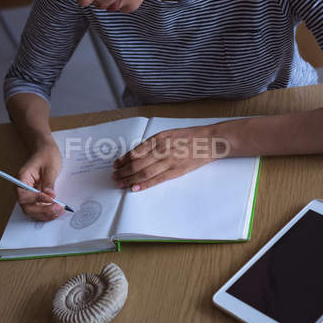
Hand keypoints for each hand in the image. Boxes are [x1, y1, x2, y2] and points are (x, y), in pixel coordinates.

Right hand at [17, 143, 62, 220]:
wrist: (47, 151)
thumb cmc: (46, 156)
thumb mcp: (50, 167)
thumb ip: (49, 182)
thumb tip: (50, 196)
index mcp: (21, 179)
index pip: (23, 195)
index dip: (36, 199)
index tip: (50, 199)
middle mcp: (22, 189)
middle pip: (27, 207)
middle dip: (42, 210)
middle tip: (58, 208)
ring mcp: (28, 195)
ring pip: (32, 211)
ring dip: (45, 214)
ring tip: (59, 211)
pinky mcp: (35, 198)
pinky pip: (38, 209)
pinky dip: (47, 213)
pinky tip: (57, 211)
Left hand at [112, 125, 227, 191]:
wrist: (208, 141)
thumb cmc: (189, 137)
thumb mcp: (168, 134)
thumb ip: (153, 143)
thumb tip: (136, 154)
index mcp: (158, 139)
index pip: (134, 152)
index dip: (123, 160)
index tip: (116, 164)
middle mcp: (161, 149)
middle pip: (136, 164)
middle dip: (122, 171)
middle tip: (114, 176)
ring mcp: (168, 161)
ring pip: (143, 173)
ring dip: (129, 179)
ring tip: (120, 183)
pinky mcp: (176, 171)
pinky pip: (156, 179)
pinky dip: (144, 184)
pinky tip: (134, 188)